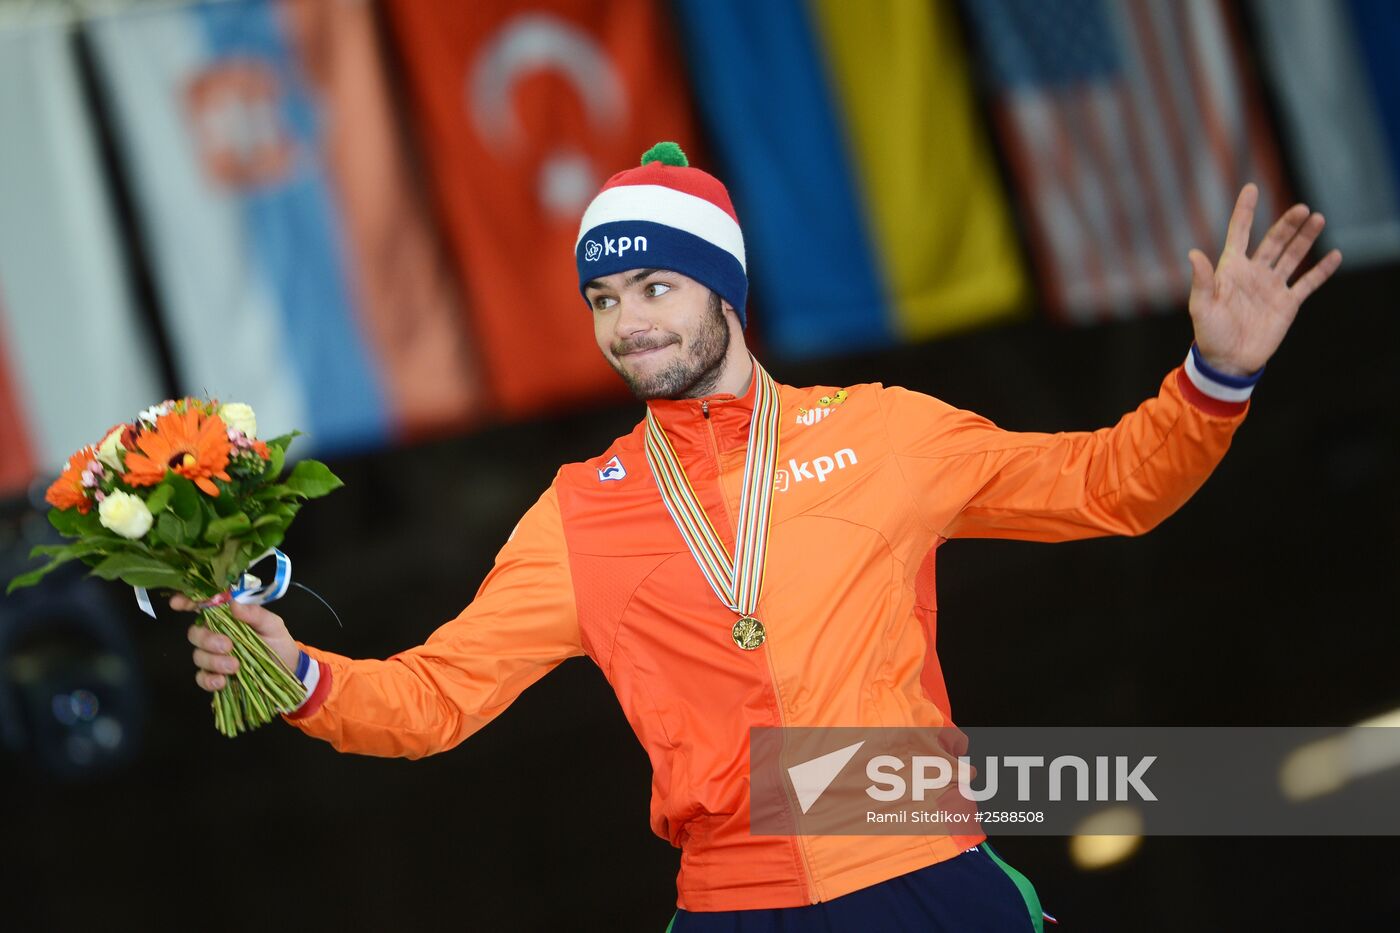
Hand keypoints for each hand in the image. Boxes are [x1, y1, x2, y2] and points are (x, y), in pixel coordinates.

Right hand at [173, 595, 298, 692]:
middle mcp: (215, 636)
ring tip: (235, 666)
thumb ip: (255, 614)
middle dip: (207, 639)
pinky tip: (222, 681)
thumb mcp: (272, 625)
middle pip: (195, 634)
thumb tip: (234, 604)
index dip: (186, 603)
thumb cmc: (277, 641)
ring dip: (213, 661)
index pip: (201, 608)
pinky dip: (209, 680)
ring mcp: (213, 657)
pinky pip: (202, 678)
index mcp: (226, 618)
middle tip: (228, 646)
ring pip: (198, 656)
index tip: (177, 603)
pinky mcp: (215, 677)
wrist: (288, 669)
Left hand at [1187, 183, 1342, 375]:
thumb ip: (1201, 280)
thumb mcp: (1201, 306)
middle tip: (1302, 208)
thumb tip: (1193, 253)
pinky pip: (1307, 283)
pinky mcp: (1287, 303)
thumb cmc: (1209, 333)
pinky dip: (1321, 270)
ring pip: (1292, 256)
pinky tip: (1334, 255)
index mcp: (1231, 269)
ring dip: (1305, 238)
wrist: (1228, 361)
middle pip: (1274, 241)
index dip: (1244, 211)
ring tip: (1318, 219)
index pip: (1239, 232)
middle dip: (1287, 224)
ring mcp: (1272, 287)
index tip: (1250, 188)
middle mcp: (1254, 273)